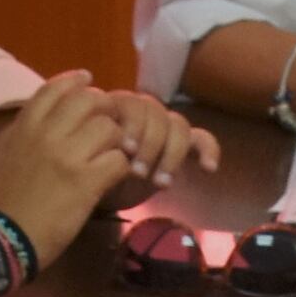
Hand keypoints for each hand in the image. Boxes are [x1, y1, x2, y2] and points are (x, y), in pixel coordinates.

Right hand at [0, 73, 141, 260]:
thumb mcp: (5, 158)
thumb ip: (25, 139)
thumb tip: (42, 131)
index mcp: (25, 128)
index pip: (54, 89)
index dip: (75, 81)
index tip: (87, 80)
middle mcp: (47, 134)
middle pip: (90, 101)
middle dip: (106, 112)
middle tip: (112, 128)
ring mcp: (67, 156)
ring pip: (110, 129)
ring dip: (118, 144)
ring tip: (116, 158)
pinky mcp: (85, 182)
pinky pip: (119, 161)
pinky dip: (123, 170)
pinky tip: (117, 179)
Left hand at [79, 84, 219, 206]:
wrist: (101, 192)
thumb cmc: (90, 173)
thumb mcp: (86, 161)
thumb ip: (95, 147)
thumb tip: (115, 147)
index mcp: (117, 107)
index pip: (133, 104)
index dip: (133, 126)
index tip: (126, 153)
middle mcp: (142, 111)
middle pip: (157, 113)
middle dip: (150, 145)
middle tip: (138, 173)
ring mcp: (164, 127)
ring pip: (178, 125)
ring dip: (172, 154)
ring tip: (161, 184)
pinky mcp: (183, 146)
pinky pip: (203, 139)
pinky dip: (209, 150)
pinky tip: (208, 168)